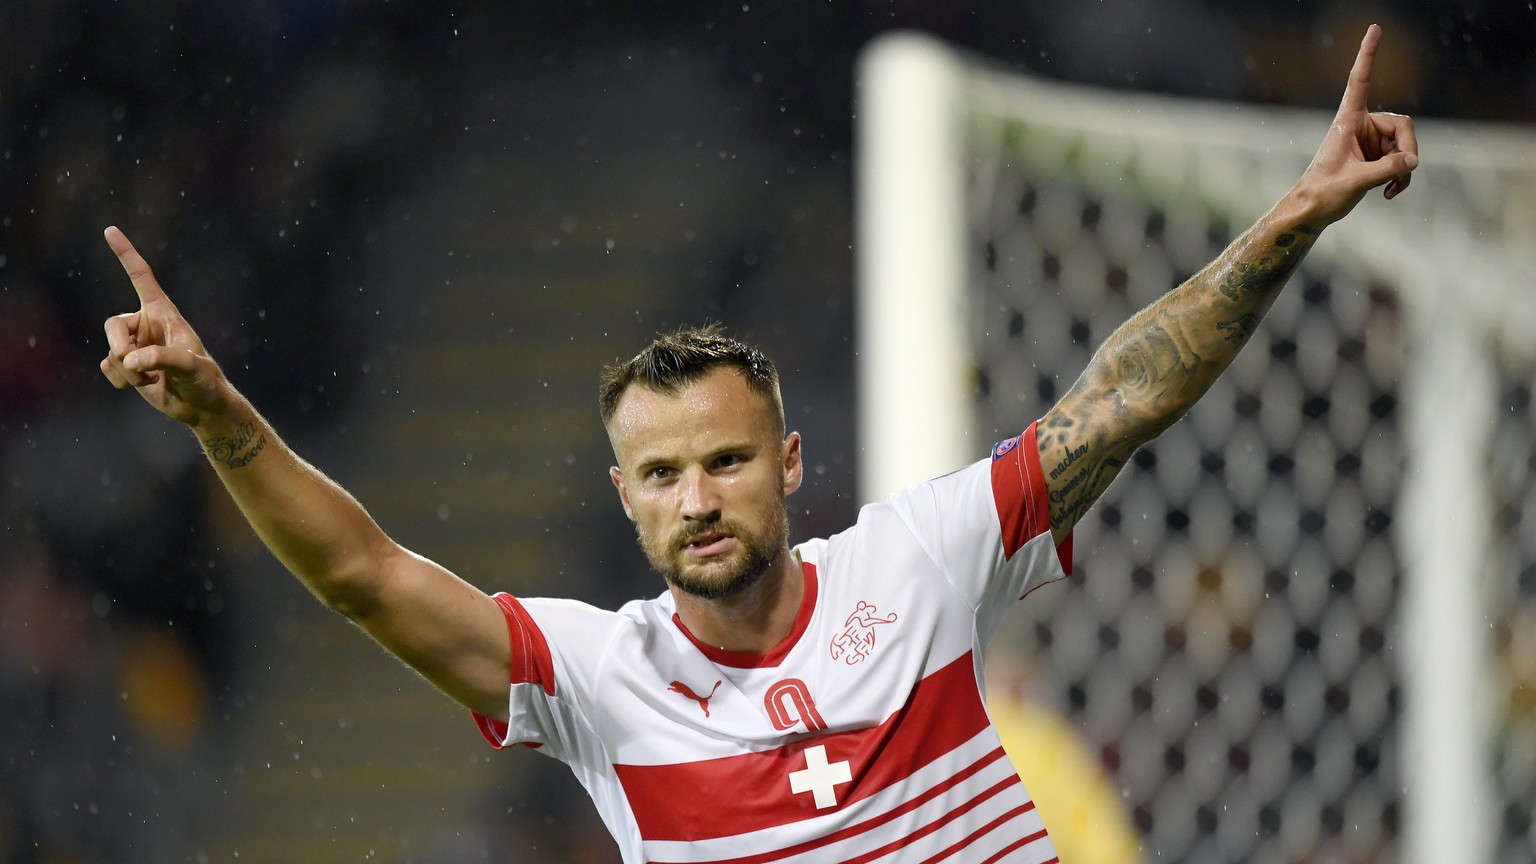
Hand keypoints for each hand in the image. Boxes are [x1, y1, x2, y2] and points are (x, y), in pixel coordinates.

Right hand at [99, 227, 230, 426]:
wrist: (201, 406)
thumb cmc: (204, 380)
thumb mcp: (191, 366)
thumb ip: (162, 358)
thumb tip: (129, 360)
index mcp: (163, 313)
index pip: (141, 278)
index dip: (126, 254)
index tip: (110, 230)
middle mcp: (145, 325)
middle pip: (112, 325)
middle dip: (120, 348)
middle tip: (138, 367)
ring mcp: (135, 346)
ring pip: (111, 352)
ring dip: (129, 373)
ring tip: (153, 380)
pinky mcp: (127, 366)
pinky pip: (108, 368)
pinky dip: (122, 382)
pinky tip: (143, 386)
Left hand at [1297, 24, 1418, 223]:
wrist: (1311, 211)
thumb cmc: (1322, 194)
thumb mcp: (1355, 182)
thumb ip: (1387, 170)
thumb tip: (1414, 160)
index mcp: (1347, 120)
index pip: (1360, 81)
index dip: (1368, 55)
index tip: (1375, 27)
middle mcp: (1360, 125)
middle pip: (1403, 125)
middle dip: (1407, 149)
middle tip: (1404, 172)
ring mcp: (1370, 140)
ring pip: (1405, 144)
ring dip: (1404, 168)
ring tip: (1389, 190)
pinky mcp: (1376, 155)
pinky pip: (1401, 159)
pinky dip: (1401, 176)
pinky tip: (1389, 194)